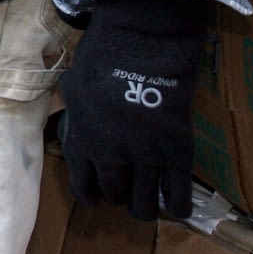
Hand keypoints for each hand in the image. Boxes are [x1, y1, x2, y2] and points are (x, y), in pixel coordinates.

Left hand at [59, 0, 208, 219]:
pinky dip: (179, 205)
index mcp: (81, 141)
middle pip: (115, 194)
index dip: (91, 194)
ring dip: (146, 208)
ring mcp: (145, 156)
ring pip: (145, 203)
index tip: (97, 196)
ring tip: (150, 205)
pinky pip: (178, 191)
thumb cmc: (100, 58)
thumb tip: (77, 121)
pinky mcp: (176, 151)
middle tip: (127, 190)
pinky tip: (179, 207)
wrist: (140, 45)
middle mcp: (110, 156)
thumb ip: (77, 113)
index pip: (82, 185)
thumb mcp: (73, 87)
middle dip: (119, 196)